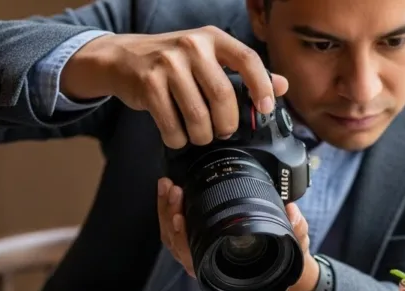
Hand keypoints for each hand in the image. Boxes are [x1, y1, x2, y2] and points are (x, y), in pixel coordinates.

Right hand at [61, 26, 288, 147]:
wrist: (123, 58)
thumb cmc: (173, 63)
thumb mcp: (209, 58)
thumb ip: (244, 71)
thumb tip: (282, 85)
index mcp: (212, 38)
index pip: (247, 59)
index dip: (262, 86)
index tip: (266, 108)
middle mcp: (192, 45)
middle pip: (223, 96)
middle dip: (226, 124)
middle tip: (223, 132)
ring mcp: (168, 63)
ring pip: (198, 116)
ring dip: (201, 136)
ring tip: (199, 136)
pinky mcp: (148, 83)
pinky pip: (172, 124)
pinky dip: (178, 138)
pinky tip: (177, 136)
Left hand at [157, 178, 319, 290]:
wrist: (281, 271)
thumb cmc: (281, 260)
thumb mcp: (294, 245)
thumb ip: (295, 230)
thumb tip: (291, 211)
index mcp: (221, 269)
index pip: (192, 256)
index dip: (182, 238)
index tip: (180, 216)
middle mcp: (206, 264)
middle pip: (174, 242)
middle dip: (169, 214)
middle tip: (173, 190)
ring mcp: (199, 252)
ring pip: (171, 235)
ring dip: (165, 209)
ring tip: (167, 185)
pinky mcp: (197, 240)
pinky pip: (174, 230)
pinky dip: (169, 210)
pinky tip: (169, 192)